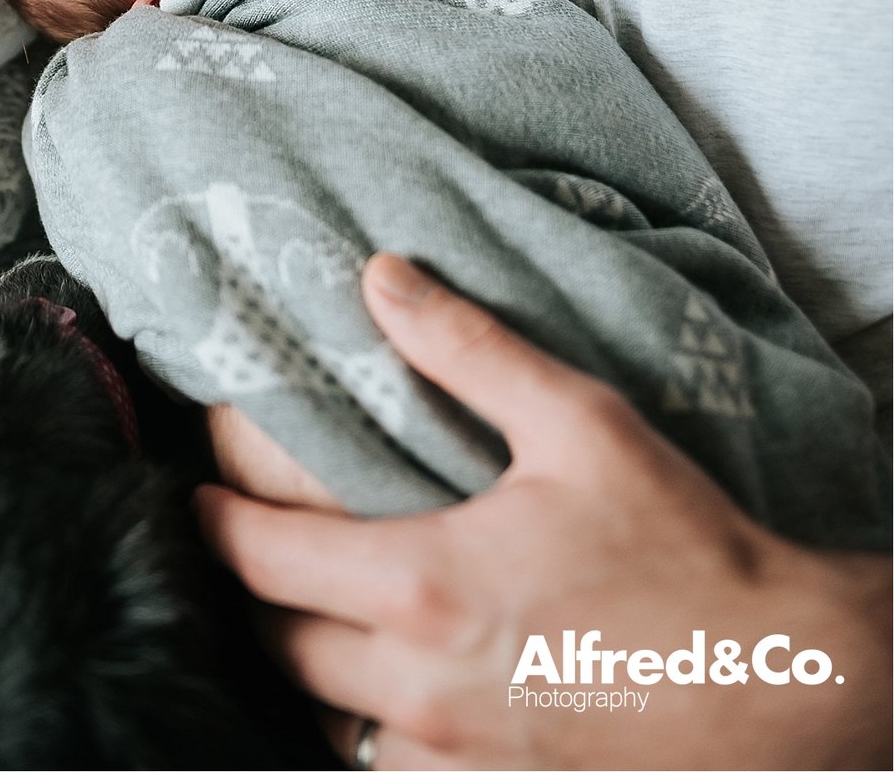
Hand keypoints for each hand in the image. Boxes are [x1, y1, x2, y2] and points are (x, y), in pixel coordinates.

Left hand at [201, 254, 891, 769]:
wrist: (798, 689)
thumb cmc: (692, 552)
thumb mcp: (582, 426)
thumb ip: (468, 349)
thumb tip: (379, 276)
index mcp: (418, 582)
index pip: (254, 553)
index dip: (211, 517)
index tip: (200, 491)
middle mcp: (415, 681)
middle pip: (272, 639)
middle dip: (249, 589)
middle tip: (250, 542)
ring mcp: (452, 754)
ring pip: (322, 715)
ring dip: (306, 664)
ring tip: (312, 609)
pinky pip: (388, 770)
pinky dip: (371, 729)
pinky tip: (387, 685)